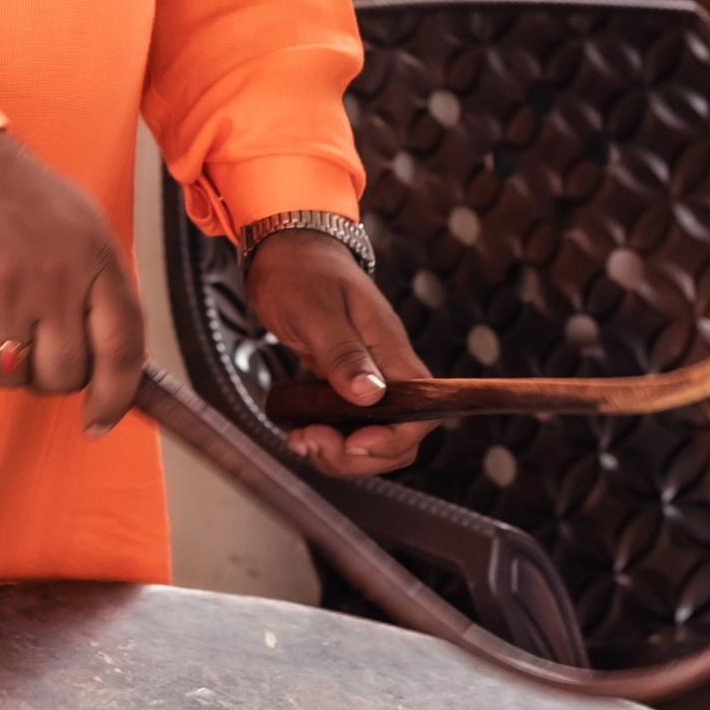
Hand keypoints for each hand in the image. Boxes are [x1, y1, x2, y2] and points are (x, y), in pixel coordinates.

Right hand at [0, 129, 143, 434]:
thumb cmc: (8, 190)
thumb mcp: (79, 221)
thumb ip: (100, 284)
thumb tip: (113, 357)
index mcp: (95, 255)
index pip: (124, 347)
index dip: (117, 396)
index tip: (100, 420)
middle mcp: (54, 275)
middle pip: (65, 373)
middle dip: (48, 377)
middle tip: (29, 350)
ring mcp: (1, 288)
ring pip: (13, 378)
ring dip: (2, 371)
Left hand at [241, 231, 430, 471]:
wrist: (288, 253)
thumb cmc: (302, 273)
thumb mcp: (317, 311)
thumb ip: (343, 353)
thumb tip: (370, 395)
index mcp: (391, 350)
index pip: (421, 411)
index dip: (393, 438)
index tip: (353, 443)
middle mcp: (387, 371)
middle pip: (399, 437)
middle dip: (358, 456)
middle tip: (313, 441)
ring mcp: (368, 381)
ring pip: (373, 440)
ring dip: (338, 454)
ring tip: (302, 439)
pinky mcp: (345, 387)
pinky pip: (349, 429)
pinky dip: (326, 441)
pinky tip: (300, 433)